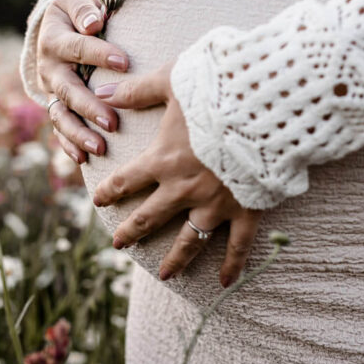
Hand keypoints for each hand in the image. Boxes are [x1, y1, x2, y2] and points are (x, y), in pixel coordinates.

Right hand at [36, 0, 129, 163]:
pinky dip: (69, 145)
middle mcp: (50, 68)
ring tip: (100, 148)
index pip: (78, 47)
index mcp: (54, 40)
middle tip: (112, 122)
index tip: (125, 62)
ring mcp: (52, 91)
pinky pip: (60, 128)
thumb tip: (93, 24)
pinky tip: (83, 159)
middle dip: (90, 107)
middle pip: (68, 90)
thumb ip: (85, 8)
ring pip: (61, 116)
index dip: (100, 53)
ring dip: (79, 134)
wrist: (59, 24)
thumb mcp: (77, 0)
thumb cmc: (78, 11)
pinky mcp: (56, 105)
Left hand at [91, 60, 263, 287]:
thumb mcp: (174, 81)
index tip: (98, 200)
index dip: (109, 191)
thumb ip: (138, 90)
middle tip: (118, 244)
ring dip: (175, 258)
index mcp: (164, 159)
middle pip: (149, 217)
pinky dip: (233, 265)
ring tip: (165, 275)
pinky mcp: (245, 210)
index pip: (126, 181)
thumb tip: (103, 91)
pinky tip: (225, 283)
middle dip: (131, 232)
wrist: (265, 108)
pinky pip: (238, 246)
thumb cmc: (219, 89)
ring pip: (188, 239)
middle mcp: (184, 188)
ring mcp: (215, 204)